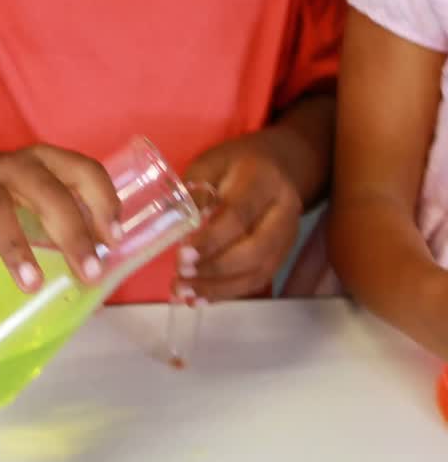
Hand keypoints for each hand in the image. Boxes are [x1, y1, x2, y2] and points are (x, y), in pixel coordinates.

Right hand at [0, 145, 120, 289]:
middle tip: (88, 273)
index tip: (113, 241)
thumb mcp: (39, 195)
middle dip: (72, 233)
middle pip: (47, 192)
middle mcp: (15, 166)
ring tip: (31, 283)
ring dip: (15, 245)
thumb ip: (66, 223)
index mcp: (47, 162)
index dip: (104, 202)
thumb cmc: (7, 193)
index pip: (84, 171)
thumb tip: (97, 276)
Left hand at [180, 132, 304, 301]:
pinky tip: (199, 298)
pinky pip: (258, 280)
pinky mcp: (282, 253)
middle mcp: (284, 210)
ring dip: (218, 287)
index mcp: (263, 180)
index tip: (182, 252)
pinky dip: (227, 293)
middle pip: (256, 248)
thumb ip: (194, 191)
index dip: (211, 238)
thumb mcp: (211, 163)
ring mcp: (288, 235)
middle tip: (181, 275)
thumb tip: (174, 224)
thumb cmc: (235, 164)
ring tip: (183, 293)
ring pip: (259, 270)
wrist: (279, 166)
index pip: (239, 214)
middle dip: (215, 267)